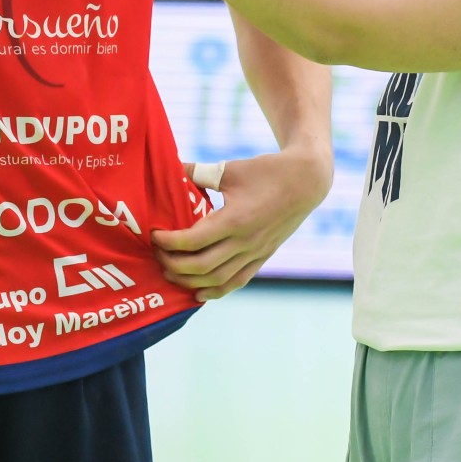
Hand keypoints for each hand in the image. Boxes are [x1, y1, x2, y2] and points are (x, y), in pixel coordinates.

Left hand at [153, 148, 333, 300]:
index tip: (154, 235)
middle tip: (157, 254)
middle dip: (174, 264)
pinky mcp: (263, 257)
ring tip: (170, 273)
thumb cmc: (267, 171)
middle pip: (201, 266)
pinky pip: (237, 281)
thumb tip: (171, 168)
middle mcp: (246, 242)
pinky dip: (216, 291)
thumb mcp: (230, 169)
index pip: (193, 241)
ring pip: (218, 279)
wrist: (306, 181)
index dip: (169, 242)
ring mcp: (256, 253)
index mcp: (235, 219)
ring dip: (190, 281)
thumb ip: (197, 173)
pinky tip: (198, 293)